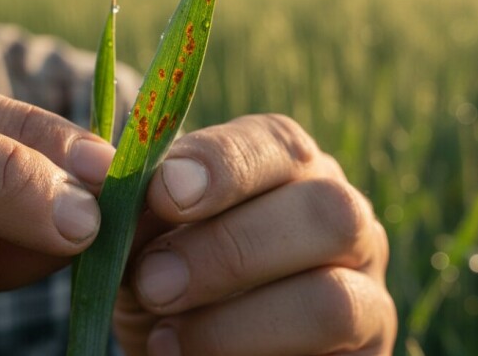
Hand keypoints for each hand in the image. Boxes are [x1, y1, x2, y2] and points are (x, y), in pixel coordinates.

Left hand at [114, 114, 395, 354]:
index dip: (223, 163)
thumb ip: (140, 211)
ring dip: (237, 321)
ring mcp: (366, 291)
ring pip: (334, 299)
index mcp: (290, 168)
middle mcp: (343, 218)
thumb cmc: (166, 278)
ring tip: (165, 337)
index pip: (278, 142)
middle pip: (328, 210)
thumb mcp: (145, 239)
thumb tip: (112, 192)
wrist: (192, 348)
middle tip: (153, 283)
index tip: (163, 194)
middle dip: (230, 248)